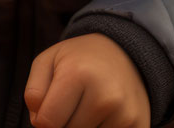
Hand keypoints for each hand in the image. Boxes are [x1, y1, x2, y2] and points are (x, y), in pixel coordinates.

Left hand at [24, 33, 150, 127]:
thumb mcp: (47, 61)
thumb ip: (34, 92)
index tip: (51, 105)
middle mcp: (105, 96)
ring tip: (89, 106)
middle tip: (74, 102)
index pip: (46, 122)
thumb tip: (40, 124)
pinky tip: (104, 115)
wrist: (126, 54)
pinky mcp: (139, 127)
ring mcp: (125, 114)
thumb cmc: (79, 59)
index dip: (43, 118)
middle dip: (63, 123)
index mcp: (77, 74)